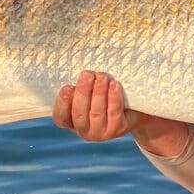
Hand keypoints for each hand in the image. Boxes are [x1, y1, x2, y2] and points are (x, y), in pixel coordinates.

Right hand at [52, 70, 188, 155]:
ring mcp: (101, 133)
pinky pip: (114, 113)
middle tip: (87, 74)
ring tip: (102, 76)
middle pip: (79, 113)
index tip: (67, 87)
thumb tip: (73, 59)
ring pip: (96, 113)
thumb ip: (79, 83)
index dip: (63, 104)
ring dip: (98, 92)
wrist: (133, 108)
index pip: (60, 117)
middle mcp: (84, 131)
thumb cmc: (103, 94)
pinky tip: (114, 85)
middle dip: (83, 92)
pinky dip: (113, 98)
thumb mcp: (88, 89)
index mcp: (71, 122)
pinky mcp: (118, 129)